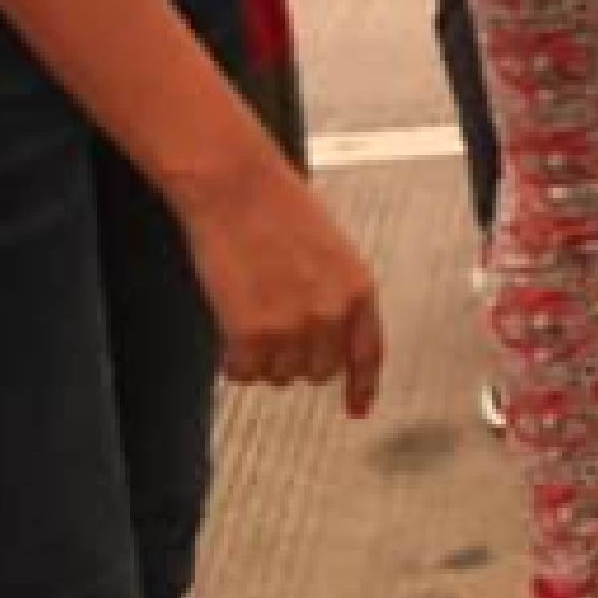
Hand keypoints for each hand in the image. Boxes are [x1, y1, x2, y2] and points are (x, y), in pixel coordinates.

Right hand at [177, 157, 386, 417]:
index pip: (368, 354)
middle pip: (318, 372)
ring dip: (262, 356)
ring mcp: (294, 328)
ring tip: (249, 311)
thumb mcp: (331, 252)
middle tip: (271, 324)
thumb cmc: (277, 208)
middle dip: (295, 356)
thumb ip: (336, 297)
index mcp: (359, 290)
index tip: (358, 409)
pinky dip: (232, 360)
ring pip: (279, 375)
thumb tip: (327, 337)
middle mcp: (333, 315)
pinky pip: (244, 372)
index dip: (363, 386)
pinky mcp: (252, 334)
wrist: (237, 188)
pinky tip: (229, 328)